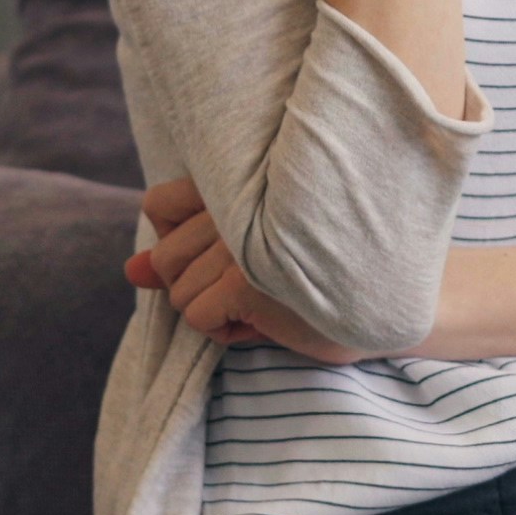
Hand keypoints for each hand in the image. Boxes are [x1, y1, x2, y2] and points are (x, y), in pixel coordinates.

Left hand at [124, 177, 376, 364]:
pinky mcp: (246, 281)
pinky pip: (196, 318)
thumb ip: (184, 257)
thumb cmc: (319, 272)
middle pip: (165, 257)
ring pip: (177, 293)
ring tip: (266, 300)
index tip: (223, 252)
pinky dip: (224, 332)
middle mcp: (236, 203)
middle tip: (252, 283)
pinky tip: (266, 321)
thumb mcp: (246, 257)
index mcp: (239, 182)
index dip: (177, 241)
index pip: (158, 204)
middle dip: (195, 284)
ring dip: (215, 310)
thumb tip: (131, 270)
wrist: (384, 297)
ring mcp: (240, 242)